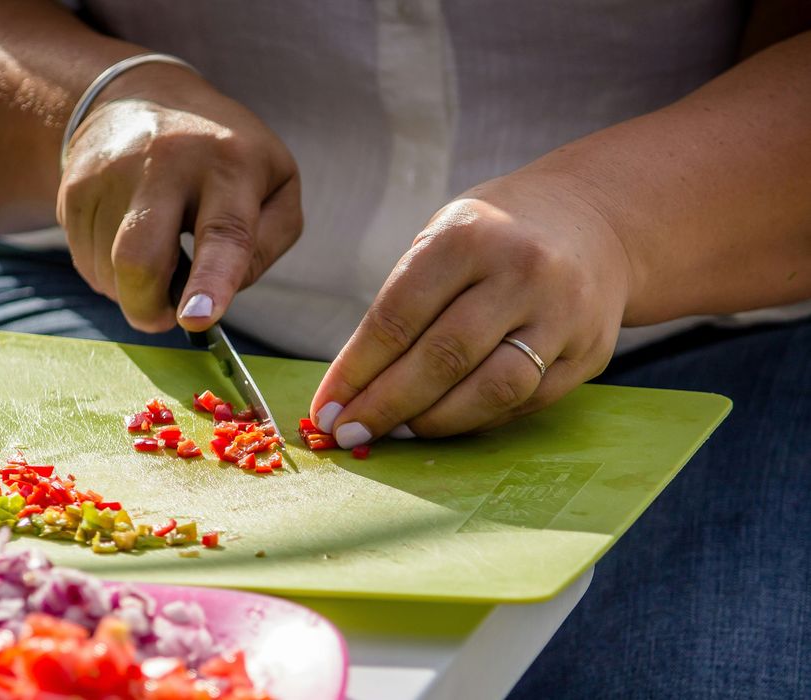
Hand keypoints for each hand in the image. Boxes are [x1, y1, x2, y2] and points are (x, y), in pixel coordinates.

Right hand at [57, 64, 301, 332]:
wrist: (144, 95)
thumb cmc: (225, 156)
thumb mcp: (277, 185)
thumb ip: (267, 243)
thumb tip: (222, 291)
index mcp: (231, 164)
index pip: (223, 232)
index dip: (211, 281)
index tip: (197, 319)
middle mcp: (166, 161)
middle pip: (139, 260)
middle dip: (147, 308)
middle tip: (164, 316)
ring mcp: (111, 172)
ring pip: (108, 272)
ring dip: (131, 289)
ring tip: (156, 252)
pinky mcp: (74, 187)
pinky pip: (85, 261)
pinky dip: (109, 272)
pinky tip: (128, 239)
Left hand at [310, 172, 632, 444]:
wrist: (593, 222)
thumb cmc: (493, 237)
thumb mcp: (441, 240)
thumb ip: (403, 304)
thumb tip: (352, 387)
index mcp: (468, 236)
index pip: (398, 317)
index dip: (355, 371)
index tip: (325, 408)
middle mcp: (521, 271)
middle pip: (442, 358)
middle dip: (386, 405)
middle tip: (349, 433)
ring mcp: (563, 314)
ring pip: (490, 390)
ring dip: (433, 422)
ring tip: (396, 433)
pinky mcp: (588, 352)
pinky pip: (523, 403)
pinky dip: (476, 421)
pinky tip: (444, 423)